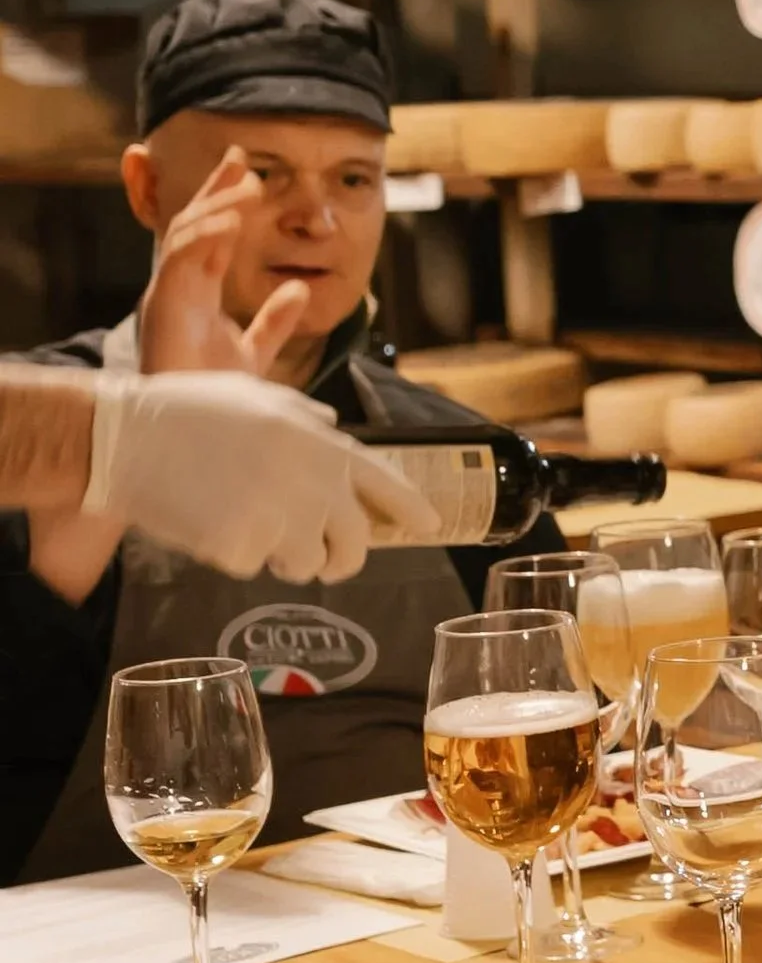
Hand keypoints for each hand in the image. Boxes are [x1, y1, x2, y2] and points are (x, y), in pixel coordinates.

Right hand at [84, 373, 427, 583]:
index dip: (412, 508)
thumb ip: (304, 417)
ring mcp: (281, 515)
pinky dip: (234, 555)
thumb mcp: (257, 395)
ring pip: (308, 565)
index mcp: (322, 443)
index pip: (387, 483)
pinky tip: (208, 524)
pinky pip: (253, 567)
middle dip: (342, 559)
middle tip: (323, 561)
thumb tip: (333, 426)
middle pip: (355, 543)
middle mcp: (314, 481)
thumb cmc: (187, 411)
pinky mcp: (245, 546)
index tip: (433, 527)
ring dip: (285, 558)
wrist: (127, 435)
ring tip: (246, 525)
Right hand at [135, 146, 313, 379]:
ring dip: (218, 206)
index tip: (249, 171)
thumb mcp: (255, 351)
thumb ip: (274, 320)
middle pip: (194, 225)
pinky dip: (205, 237)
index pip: (212, 236)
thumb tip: (300, 287)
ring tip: (250, 184)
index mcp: (196, 293)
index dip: (227, 202)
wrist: (197, 436)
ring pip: (186, 234)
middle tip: (242, 157)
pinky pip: (180, 260)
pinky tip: (232, 222)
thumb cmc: (214, 397)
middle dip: (216, 189)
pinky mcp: (163, 308)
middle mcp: (178, 289)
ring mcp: (167, 296)